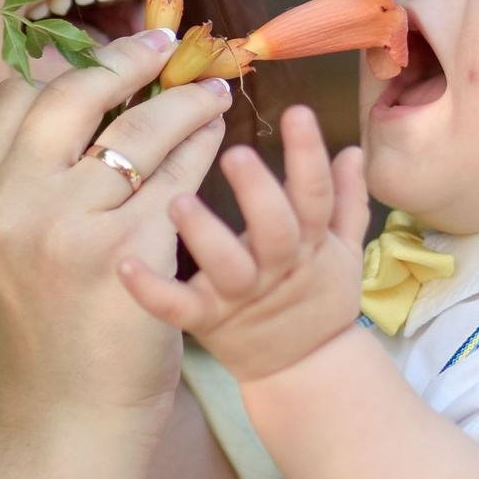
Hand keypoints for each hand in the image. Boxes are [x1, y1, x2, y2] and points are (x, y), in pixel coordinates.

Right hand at [0, 30, 233, 434]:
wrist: (65, 423)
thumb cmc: (43, 336)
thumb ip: (19, 182)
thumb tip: (69, 93)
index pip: (11, 99)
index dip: (65, 72)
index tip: (108, 63)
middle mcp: (9, 205)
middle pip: (74, 95)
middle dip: (129, 60)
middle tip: (169, 46)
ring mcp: (66, 228)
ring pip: (139, 130)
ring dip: (183, 101)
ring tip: (212, 94)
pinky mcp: (126, 252)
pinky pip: (179, 176)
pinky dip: (204, 148)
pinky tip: (219, 140)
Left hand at [119, 104, 370, 383]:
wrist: (303, 367)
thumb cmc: (317, 296)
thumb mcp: (342, 249)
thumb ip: (345, 198)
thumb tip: (352, 149)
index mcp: (310, 242)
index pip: (315, 194)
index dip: (309, 155)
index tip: (297, 112)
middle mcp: (277, 267)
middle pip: (275, 228)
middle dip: (258, 192)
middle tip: (234, 153)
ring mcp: (241, 296)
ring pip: (228, 266)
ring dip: (205, 235)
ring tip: (178, 201)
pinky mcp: (208, 323)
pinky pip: (179, 308)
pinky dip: (152, 290)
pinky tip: (126, 265)